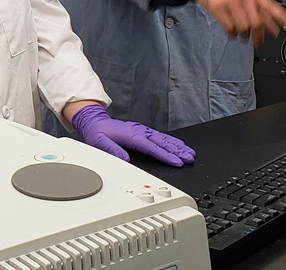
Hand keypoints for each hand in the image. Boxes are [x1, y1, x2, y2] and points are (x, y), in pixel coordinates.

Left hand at [72, 104, 194, 166]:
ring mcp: (142, 131)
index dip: (166, 156)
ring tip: (190, 152)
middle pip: (162, 142)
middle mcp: (139, 132)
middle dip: (177, 151)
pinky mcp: (142, 132)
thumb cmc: (98, 133)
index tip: (178, 162)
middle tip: (191, 158)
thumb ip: (113, 151)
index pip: (152, 148)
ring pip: (163, 139)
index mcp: (132, 135)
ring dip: (177, 146)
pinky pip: (160, 136)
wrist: (95, 122)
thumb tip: (125, 160)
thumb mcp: (100, 143)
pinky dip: (171, 141)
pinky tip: (178, 145)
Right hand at [190, 0, 285, 45]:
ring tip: (242, 35)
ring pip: (243, 27)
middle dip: (259, 36)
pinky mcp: (218, 8)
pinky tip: (232, 32)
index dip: (282, 17)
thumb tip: (271, 27)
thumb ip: (258, 8)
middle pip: (257, 22)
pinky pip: (229, 27)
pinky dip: (232, 34)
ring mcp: (230, 2)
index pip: (271, 6)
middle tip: (258, 42)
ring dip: (244, 36)